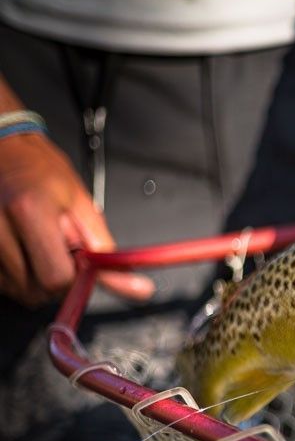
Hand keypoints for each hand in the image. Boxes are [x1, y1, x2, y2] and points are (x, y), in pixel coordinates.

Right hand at [0, 131, 153, 305]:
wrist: (2, 150)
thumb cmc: (40, 171)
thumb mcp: (82, 203)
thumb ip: (105, 249)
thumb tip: (137, 287)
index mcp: (29, 211)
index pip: (57, 277)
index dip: (74, 278)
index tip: (78, 263)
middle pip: (36, 290)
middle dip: (56, 280)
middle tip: (57, 250)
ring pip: (19, 290)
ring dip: (35, 278)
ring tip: (36, 244)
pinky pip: (3, 283)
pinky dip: (17, 275)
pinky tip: (21, 249)